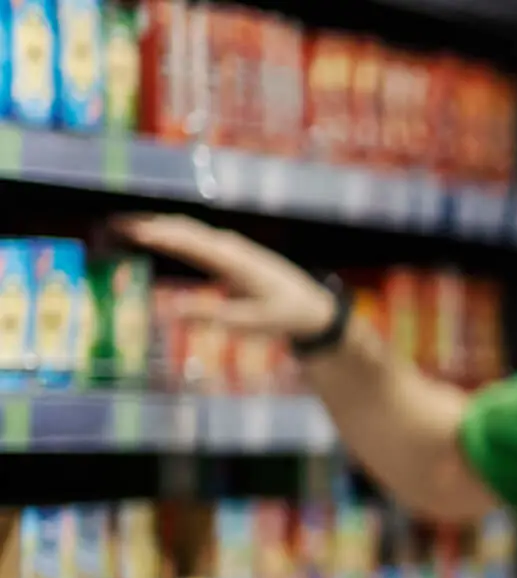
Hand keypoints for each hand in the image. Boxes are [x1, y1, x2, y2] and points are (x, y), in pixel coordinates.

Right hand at [111, 215, 336, 338]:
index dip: (159, 235)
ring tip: (121, 226)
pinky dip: (169, 234)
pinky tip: (150, 235)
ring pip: (187, 230)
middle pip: (184, 229)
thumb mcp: (249, 322)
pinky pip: (194, 238)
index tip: (129, 231)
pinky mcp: (228, 253)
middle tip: (111, 225)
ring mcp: (230, 247)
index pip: (191, 243)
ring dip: (156, 225)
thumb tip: (167, 311)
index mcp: (235, 261)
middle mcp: (231, 247)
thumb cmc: (284, 315)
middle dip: (148, 225)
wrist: (313, 307)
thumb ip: (210, 316)